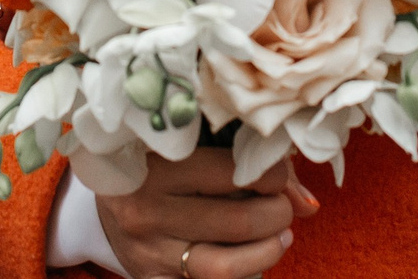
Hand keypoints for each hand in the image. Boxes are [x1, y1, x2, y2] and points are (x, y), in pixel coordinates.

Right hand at [94, 148, 316, 278]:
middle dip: (277, 216)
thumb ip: (252, 168)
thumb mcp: (194, 151)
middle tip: (282, 209)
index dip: (272, 177)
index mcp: (158, 165)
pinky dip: (242, 275)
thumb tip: (308, 205)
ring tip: (278, 237)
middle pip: (237, 222)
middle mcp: (147, 210)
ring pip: (226, 267)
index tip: (277, 177)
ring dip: (267, 252)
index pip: (233, 173)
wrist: (109, 199)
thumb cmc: (163, 164)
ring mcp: (149, 252)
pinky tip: (250, 259)